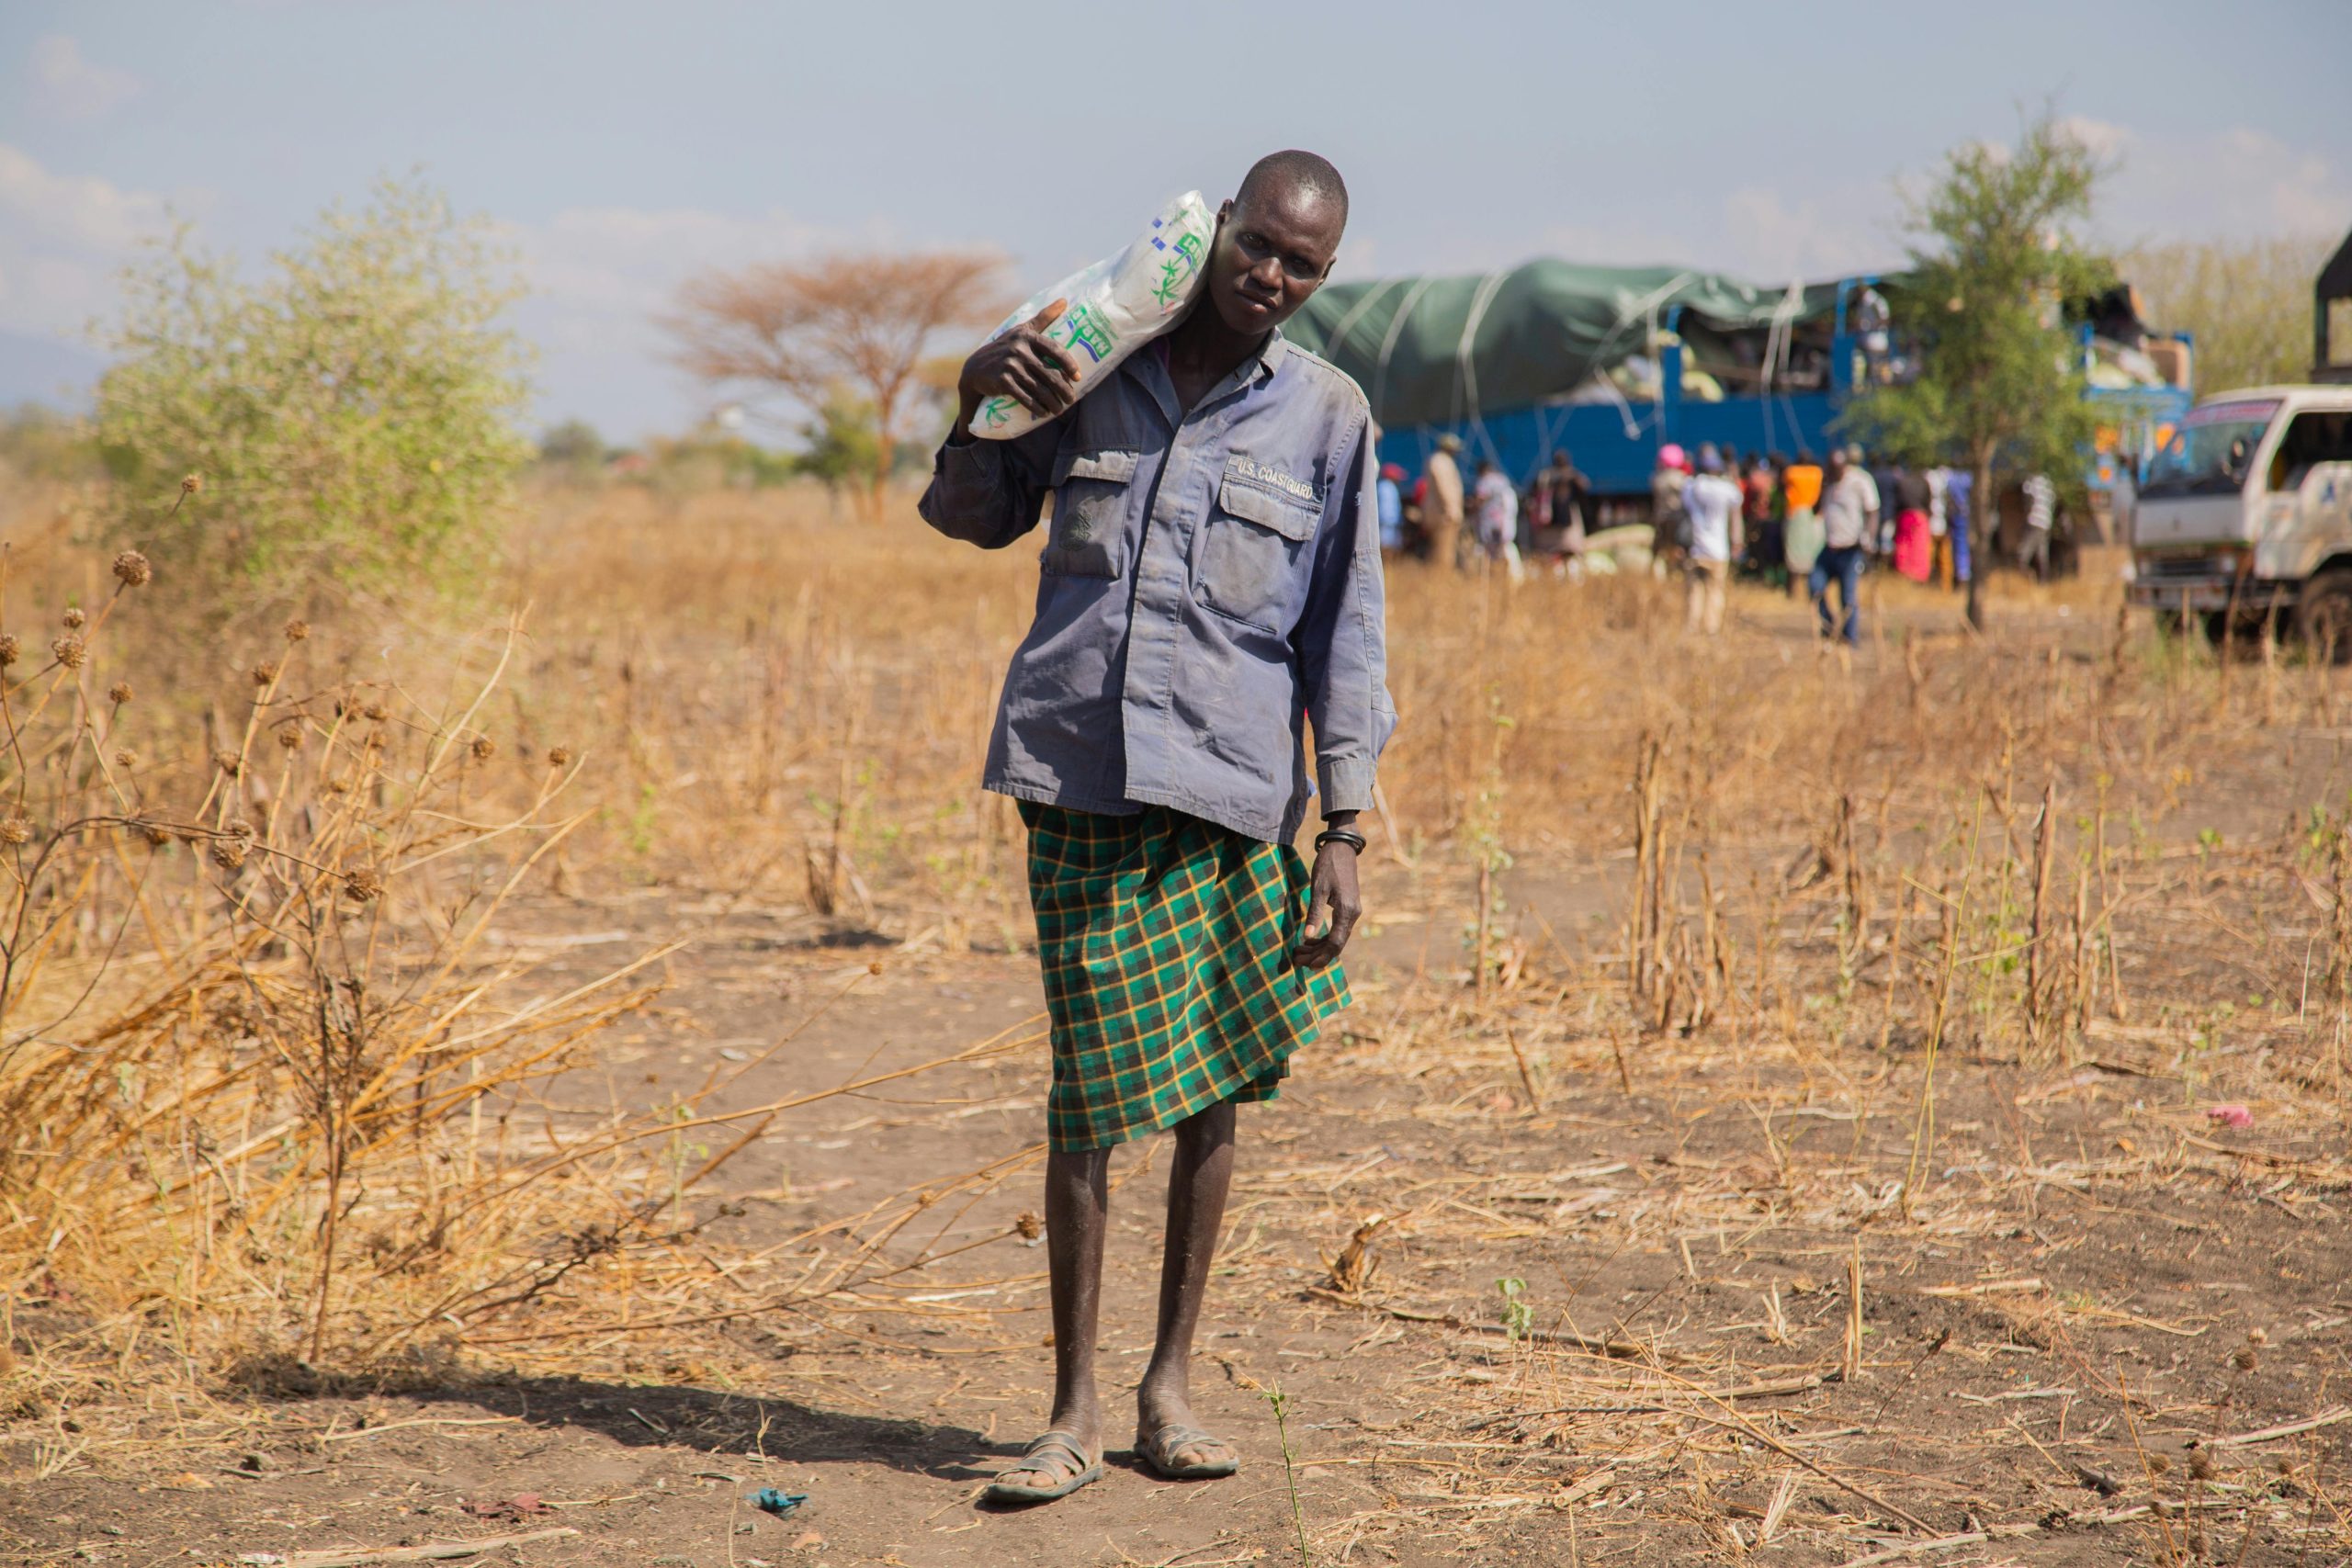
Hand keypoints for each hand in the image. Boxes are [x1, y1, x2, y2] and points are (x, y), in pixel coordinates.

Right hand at [956, 298, 1082, 426]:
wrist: (975, 369)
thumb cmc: (1005, 348)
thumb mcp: (1022, 330)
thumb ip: (1043, 317)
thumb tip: (1065, 300)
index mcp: (1027, 336)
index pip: (1054, 350)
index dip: (1068, 364)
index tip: (1077, 377)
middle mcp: (1019, 349)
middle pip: (1049, 373)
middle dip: (1063, 390)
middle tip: (1071, 400)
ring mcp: (1010, 366)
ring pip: (1039, 388)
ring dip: (1052, 403)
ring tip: (1060, 410)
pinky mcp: (1002, 381)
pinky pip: (1025, 397)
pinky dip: (1036, 407)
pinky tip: (1044, 413)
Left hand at [1294, 840, 1361, 970]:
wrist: (1342, 848)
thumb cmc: (1328, 865)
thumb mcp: (1318, 889)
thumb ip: (1314, 913)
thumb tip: (1306, 937)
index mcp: (1346, 911)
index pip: (1335, 943)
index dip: (1321, 956)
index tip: (1306, 965)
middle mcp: (1353, 914)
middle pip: (1337, 944)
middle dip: (1318, 955)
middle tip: (1297, 961)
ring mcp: (1352, 912)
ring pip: (1337, 938)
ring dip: (1319, 948)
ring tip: (1299, 952)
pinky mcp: (1348, 908)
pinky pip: (1338, 930)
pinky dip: (1324, 938)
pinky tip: (1309, 940)